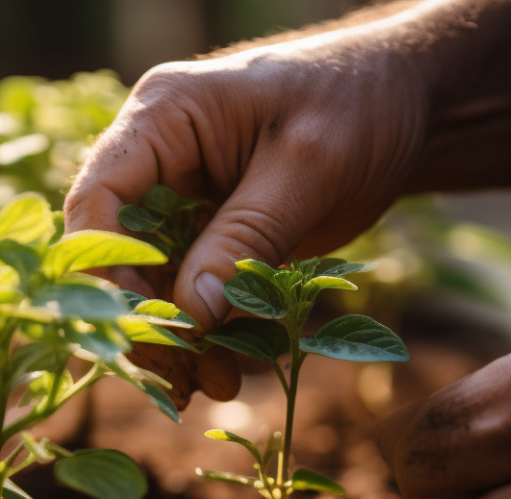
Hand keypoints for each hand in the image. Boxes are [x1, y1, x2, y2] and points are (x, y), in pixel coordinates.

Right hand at [64, 23, 426, 399]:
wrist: (411, 102)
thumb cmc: (359, 103)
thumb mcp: (308, 168)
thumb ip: (246, 237)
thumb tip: (190, 314)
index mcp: (162, 118)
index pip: (99, 199)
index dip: (105, 266)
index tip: (137, 327)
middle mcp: (158, 161)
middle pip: (119, 252)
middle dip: (147, 318)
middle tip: (176, 378)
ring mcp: (185, 201)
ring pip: (156, 283)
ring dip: (180, 339)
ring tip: (217, 385)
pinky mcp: (215, 235)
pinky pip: (196, 292)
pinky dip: (212, 333)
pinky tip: (230, 371)